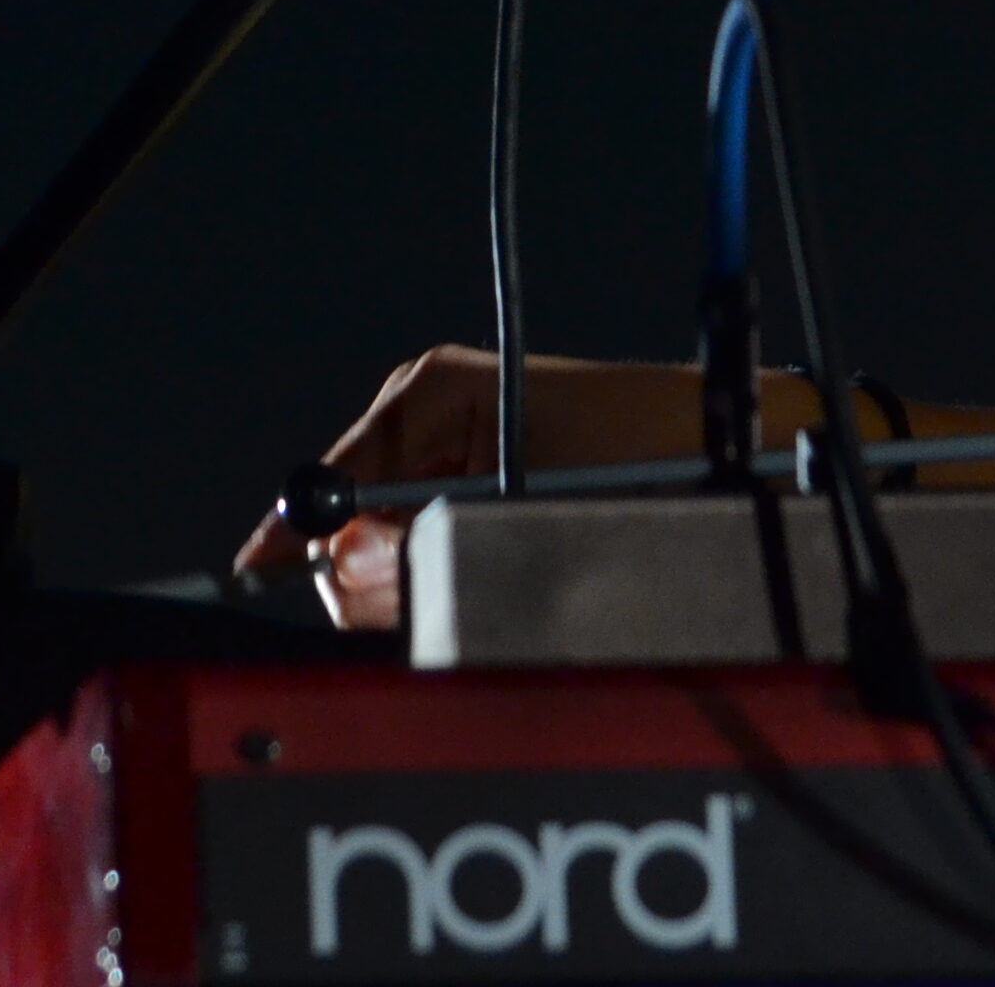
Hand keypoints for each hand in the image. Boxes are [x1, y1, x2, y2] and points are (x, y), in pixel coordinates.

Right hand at [230, 351, 714, 630]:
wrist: (719, 450)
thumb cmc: (636, 457)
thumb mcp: (521, 510)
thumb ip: (426, 558)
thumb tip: (342, 576)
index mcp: (422, 394)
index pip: (322, 486)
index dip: (299, 552)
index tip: (275, 596)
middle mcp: (425, 422)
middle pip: (346, 533)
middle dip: (376, 582)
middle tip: (439, 601)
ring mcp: (450, 460)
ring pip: (386, 557)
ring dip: (419, 590)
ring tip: (496, 585)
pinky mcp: (477, 495)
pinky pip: (427, 559)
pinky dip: (445, 587)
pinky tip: (497, 586)